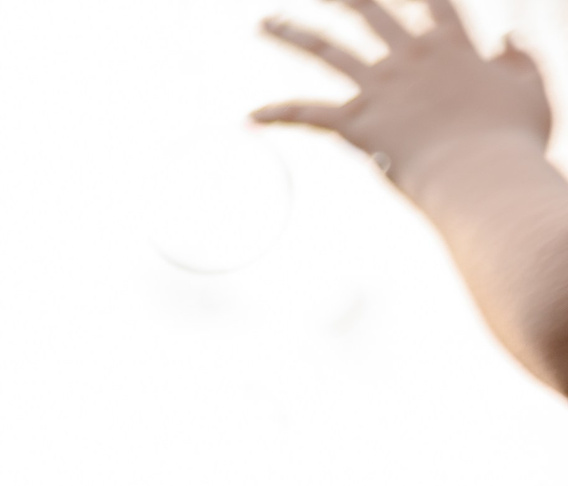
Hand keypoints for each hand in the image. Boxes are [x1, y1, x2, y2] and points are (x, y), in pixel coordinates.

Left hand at [256, 0, 552, 184]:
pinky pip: (308, 113)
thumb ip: (519, 59)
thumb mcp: (531, 89)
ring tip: (265, 22)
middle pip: (369, 13)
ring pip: (328, 50)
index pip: (432, 2)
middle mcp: (412, 58)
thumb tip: (506, 37)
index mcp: (454, 46)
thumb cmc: (513, 139)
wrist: (481, 172)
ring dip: (293, 33)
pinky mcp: (359, 122)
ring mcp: (382, 87)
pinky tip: (250, 114)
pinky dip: (278, 112)